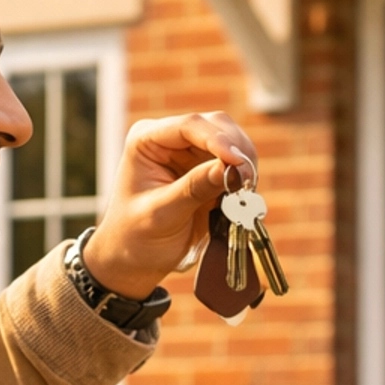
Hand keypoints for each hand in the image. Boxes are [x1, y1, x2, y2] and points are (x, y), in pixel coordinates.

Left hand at [80, 111, 259, 298]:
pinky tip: (243, 196)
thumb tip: (229, 168)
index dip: (218, 140)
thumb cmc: (135, 236)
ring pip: (232, 142)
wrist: (136, 258)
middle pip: (217, 126)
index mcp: (147, 140)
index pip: (189, 126)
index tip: (238, 162)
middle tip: (248, 181)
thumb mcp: (161, 214)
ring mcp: (192, 153)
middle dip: (237, 150)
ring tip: (246, 192)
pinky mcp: (209, 171)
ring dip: (245, 164)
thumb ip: (193, 189)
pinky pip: (236, 165)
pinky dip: (245, 178)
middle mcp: (171, 139)